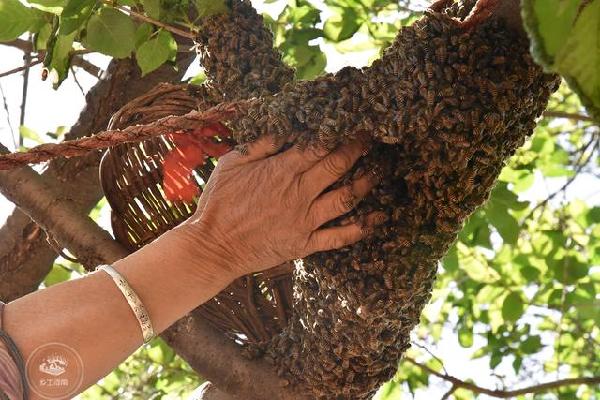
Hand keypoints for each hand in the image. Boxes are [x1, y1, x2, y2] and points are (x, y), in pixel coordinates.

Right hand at [174, 134, 384, 280]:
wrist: (214, 246)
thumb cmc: (219, 203)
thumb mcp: (232, 164)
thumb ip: (261, 145)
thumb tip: (286, 128)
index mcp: (281, 170)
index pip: (319, 146)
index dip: (339, 133)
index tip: (353, 123)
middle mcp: (299, 193)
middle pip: (338, 166)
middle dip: (358, 149)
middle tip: (372, 139)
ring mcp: (305, 220)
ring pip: (346, 198)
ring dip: (366, 183)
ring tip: (379, 171)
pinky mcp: (305, 243)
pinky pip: (339, 236)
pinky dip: (360, 228)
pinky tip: (377, 218)